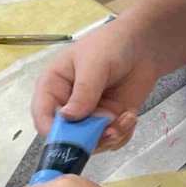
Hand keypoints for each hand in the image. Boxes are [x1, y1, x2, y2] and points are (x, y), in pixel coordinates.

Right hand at [33, 18, 158, 152]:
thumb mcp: (94, 64)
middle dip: (89, 139)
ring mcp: (89, 115)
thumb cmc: (110, 45)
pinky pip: (111, 140)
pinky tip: (131, 117)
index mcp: (53, 87)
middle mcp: (67, 105)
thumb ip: (83, 91)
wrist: (143, 44)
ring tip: (127, 119)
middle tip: (111, 131)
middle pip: (67, 137)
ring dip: (110, 137)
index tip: (72, 141)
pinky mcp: (109, 121)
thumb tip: (67, 118)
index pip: (42, 116)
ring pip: (91, 143)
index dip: (53, 132)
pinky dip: (122, 134)